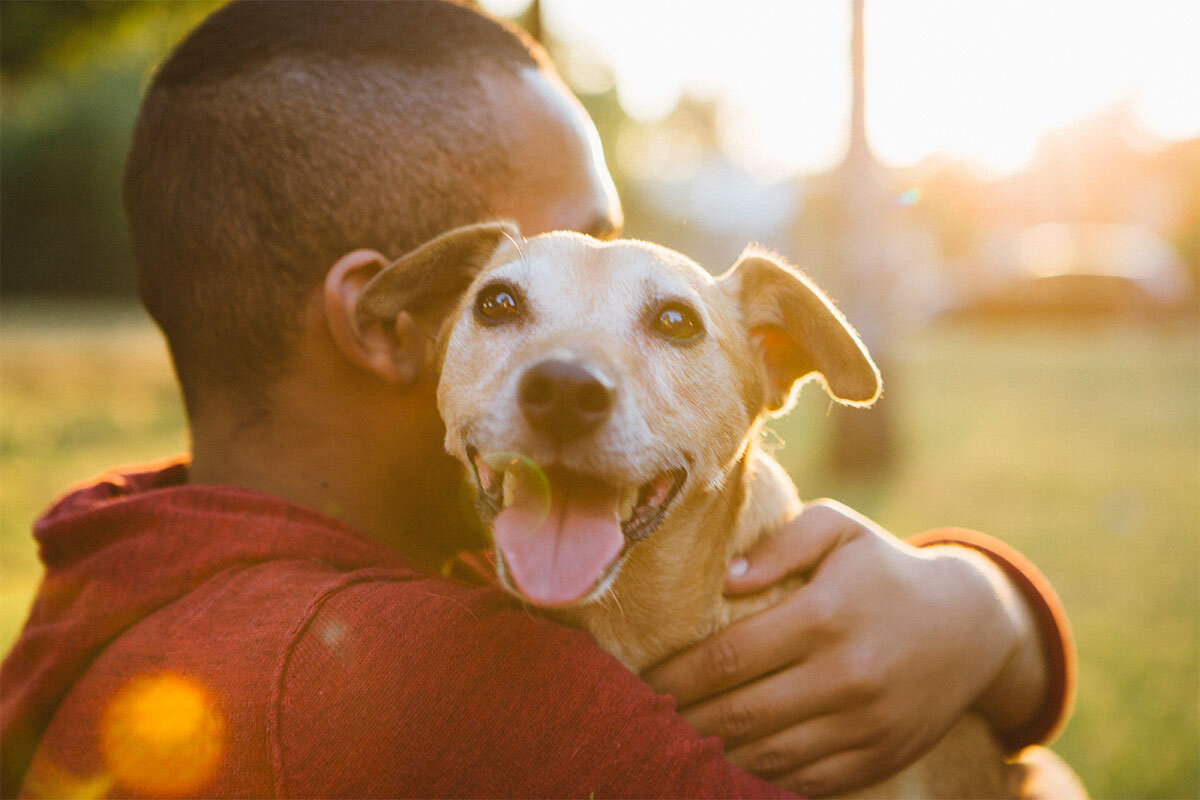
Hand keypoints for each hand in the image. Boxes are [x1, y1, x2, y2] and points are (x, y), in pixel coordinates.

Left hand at [642, 500, 1045, 796]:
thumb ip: (781, 544)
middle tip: (641, 719)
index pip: (729, 657)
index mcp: (826, 615)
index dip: (677, 675)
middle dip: (682, 720)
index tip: (642, 679)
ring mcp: (864, 725)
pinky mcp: (877, 759)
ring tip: (673, 744)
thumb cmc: (885, 569)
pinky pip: (805, 782)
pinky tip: (727, 765)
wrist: (972, 627)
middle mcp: (846, 676)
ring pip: (767, 757)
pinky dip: (761, 778)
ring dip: (712, 755)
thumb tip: (725, 578)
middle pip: (740, 715)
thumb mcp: (841, 529)